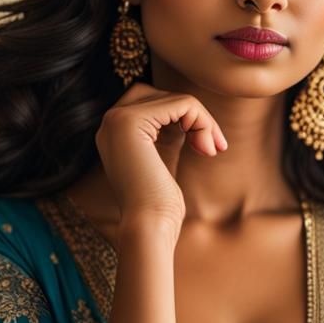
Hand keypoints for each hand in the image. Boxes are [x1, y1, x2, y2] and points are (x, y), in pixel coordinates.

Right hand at [95, 81, 227, 235]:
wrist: (149, 226)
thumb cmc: (160, 203)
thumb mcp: (164, 157)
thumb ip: (169, 132)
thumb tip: (189, 112)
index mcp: (114, 132)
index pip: (154, 104)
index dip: (185, 120)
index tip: (208, 148)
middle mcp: (110, 122)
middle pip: (162, 96)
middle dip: (193, 116)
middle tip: (214, 147)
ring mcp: (116, 119)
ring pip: (175, 99)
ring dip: (202, 121)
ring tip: (212, 150)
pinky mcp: (130, 121)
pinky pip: (182, 104)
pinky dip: (202, 121)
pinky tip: (207, 148)